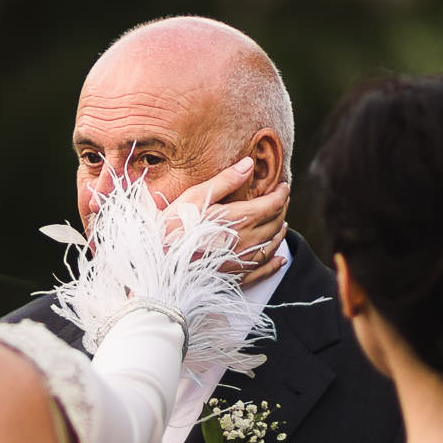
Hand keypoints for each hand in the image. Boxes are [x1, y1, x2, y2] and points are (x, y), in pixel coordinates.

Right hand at [166, 159, 289, 286]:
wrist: (159, 267)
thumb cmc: (171, 229)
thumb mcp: (193, 198)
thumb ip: (224, 181)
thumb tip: (249, 164)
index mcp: (239, 218)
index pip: (272, 204)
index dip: (281, 193)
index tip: (283, 187)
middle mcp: (247, 241)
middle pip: (275, 223)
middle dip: (282, 209)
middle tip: (282, 201)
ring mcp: (243, 262)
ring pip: (273, 244)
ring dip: (279, 232)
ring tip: (280, 223)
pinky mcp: (236, 278)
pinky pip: (264, 271)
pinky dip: (275, 263)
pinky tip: (280, 258)